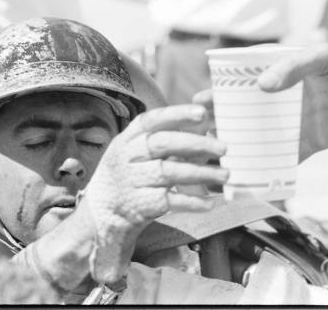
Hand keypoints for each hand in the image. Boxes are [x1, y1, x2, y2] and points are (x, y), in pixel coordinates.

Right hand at [76, 104, 227, 282]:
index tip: (201, 113)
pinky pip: (169, 201)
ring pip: (168, 172)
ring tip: (225, 174)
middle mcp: (127, 157)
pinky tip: (209, 203)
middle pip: (161, 144)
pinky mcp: (140, 205)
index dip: (176, 115)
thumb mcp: (135, 153)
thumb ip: (164, 139)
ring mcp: (132, 182)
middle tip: (223, 147)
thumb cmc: (129, 176)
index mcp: (128, 139)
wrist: (102, 214)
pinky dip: (191, 202)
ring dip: (200, 173)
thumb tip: (206, 129)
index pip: (151, 121)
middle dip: (195, 144)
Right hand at [195, 44, 327, 161]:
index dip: (216, 95)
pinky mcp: (304, 146)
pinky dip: (264, 171)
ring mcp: (289, 126)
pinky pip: (279, 161)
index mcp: (276, 78)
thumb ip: (293, 66)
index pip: (237, 86)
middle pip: (240, 116)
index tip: (197, 104)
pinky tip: (246, 180)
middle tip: (199, 137)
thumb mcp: (323, 58)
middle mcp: (277, 104)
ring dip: (235, 150)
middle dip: (218, 126)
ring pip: (254, 141)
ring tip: (214, 161)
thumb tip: (262, 85)